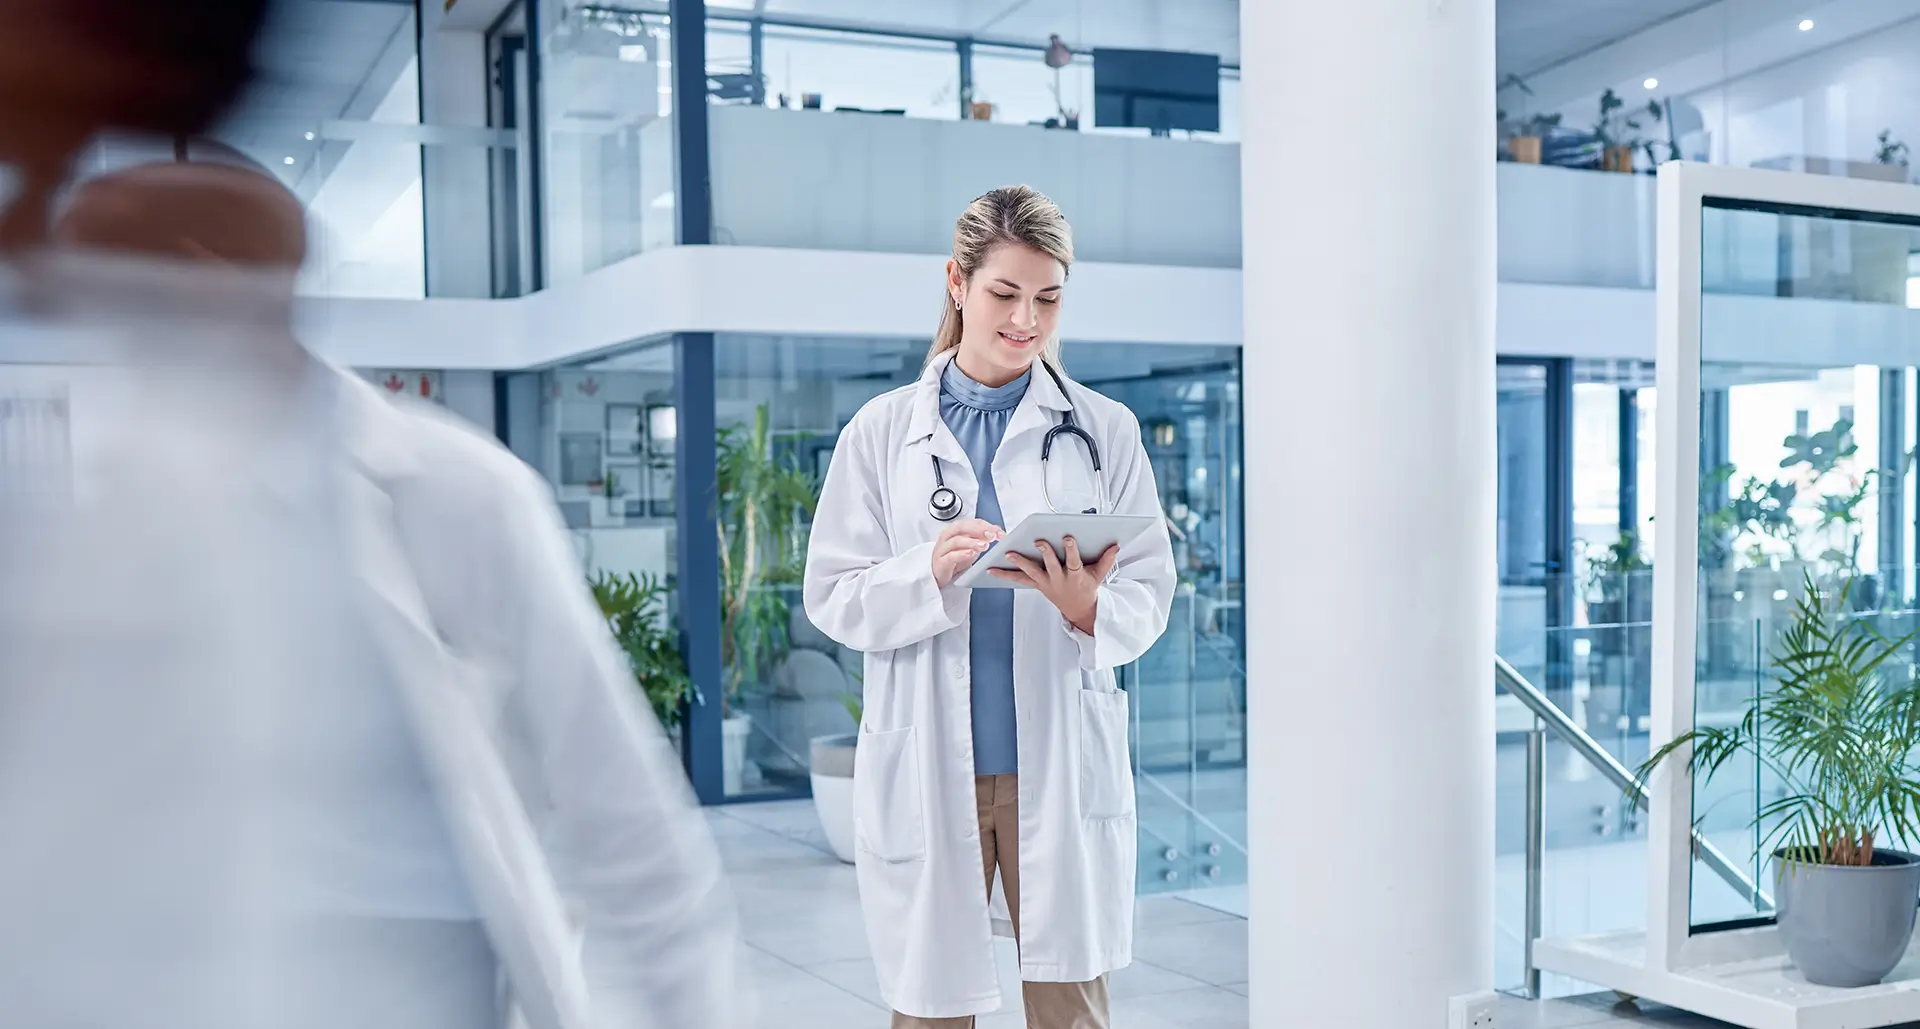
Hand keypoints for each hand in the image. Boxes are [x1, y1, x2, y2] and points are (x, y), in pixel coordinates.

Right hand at [931, 518, 1004, 588]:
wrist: (938, 573)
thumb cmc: (954, 558)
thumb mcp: (970, 546)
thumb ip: (982, 538)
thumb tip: (997, 531)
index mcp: (956, 530)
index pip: (972, 523)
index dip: (987, 526)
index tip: (1000, 533)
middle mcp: (948, 536)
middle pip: (962, 527)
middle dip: (979, 530)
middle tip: (992, 536)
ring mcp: (943, 549)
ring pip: (956, 541)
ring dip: (972, 542)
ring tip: (984, 545)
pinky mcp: (940, 562)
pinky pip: (950, 556)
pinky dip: (961, 554)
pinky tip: (971, 554)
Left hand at [990, 536, 1119, 634]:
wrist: (1078, 610)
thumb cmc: (1087, 588)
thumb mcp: (1100, 576)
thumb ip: (1107, 560)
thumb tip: (1116, 545)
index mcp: (1076, 576)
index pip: (1074, 561)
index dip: (1071, 550)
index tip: (1068, 537)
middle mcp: (1059, 580)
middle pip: (1051, 565)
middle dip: (1045, 553)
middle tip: (1039, 541)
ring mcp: (1046, 583)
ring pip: (1031, 572)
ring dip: (1019, 562)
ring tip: (1008, 553)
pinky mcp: (1037, 585)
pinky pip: (1019, 580)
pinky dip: (1005, 574)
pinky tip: (991, 569)